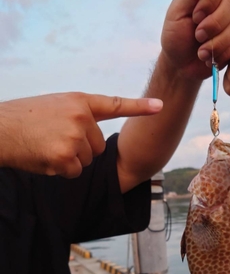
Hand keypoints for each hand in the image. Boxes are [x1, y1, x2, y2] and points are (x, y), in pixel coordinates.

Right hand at [0, 92, 162, 177]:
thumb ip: (80, 115)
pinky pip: (75, 172)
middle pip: (98, 146)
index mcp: (79, 101)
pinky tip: (45, 157)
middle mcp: (80, 116)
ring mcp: (74, 136)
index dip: (140, 107)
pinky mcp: (65, 156)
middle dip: (81, 149)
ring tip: (47, 145)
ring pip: (88, 160)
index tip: (160, 106)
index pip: (115, 104)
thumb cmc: (24, 119)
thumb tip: (95, 138)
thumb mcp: (56, 106)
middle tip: (55, 139)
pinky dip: (61, 171)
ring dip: (70, 160)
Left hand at [161, 0, 229, 79]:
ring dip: (216, 42)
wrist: (180, 66)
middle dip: (214, 23)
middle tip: (197, 35)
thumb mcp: (177, 13)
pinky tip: (208, 58)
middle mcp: (224, 2)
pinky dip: (221, 53)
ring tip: (201, 51)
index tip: (195, 15)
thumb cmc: (175, 37)